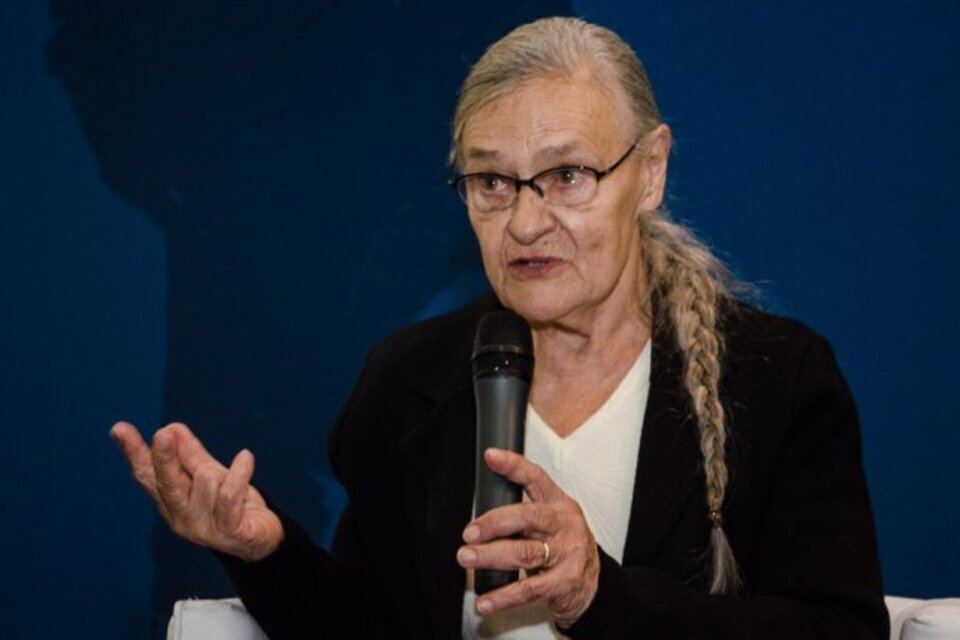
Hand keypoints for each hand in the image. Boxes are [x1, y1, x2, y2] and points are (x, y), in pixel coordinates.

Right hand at [110, 421, 283, 561]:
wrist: (262, 540)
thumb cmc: (233, 505)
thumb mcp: (211, 475)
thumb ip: (191, 455)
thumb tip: (172, 428)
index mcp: (171, 501)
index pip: (147, 475)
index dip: (133, 453)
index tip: (118, 428)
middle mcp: (181, 516)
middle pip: (167, 483)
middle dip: (165, 458)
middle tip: (163, 434)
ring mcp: (203, 527)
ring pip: (206, 481)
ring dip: (224, 472)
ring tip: (238, 475)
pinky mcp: (229, 531)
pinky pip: (229, 496)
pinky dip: (239, 474)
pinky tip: (246, 457)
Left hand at [456, 448, 599, 627]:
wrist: (595, 585)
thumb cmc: (564, 547)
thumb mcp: (552, 521)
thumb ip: (523, 513)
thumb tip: (480, 517)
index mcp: (559, 504)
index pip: (537, 478)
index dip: (514, 466)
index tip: (491, 456)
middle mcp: (565, 525)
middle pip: (528, 516)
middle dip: (494, 522)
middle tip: (469, 533)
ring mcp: (567, 554)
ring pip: (525, 552)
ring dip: (491, 556)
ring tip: (467, 558)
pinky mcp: (564, 583)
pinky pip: (528, 590)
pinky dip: (503, 596)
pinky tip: (485, 601)